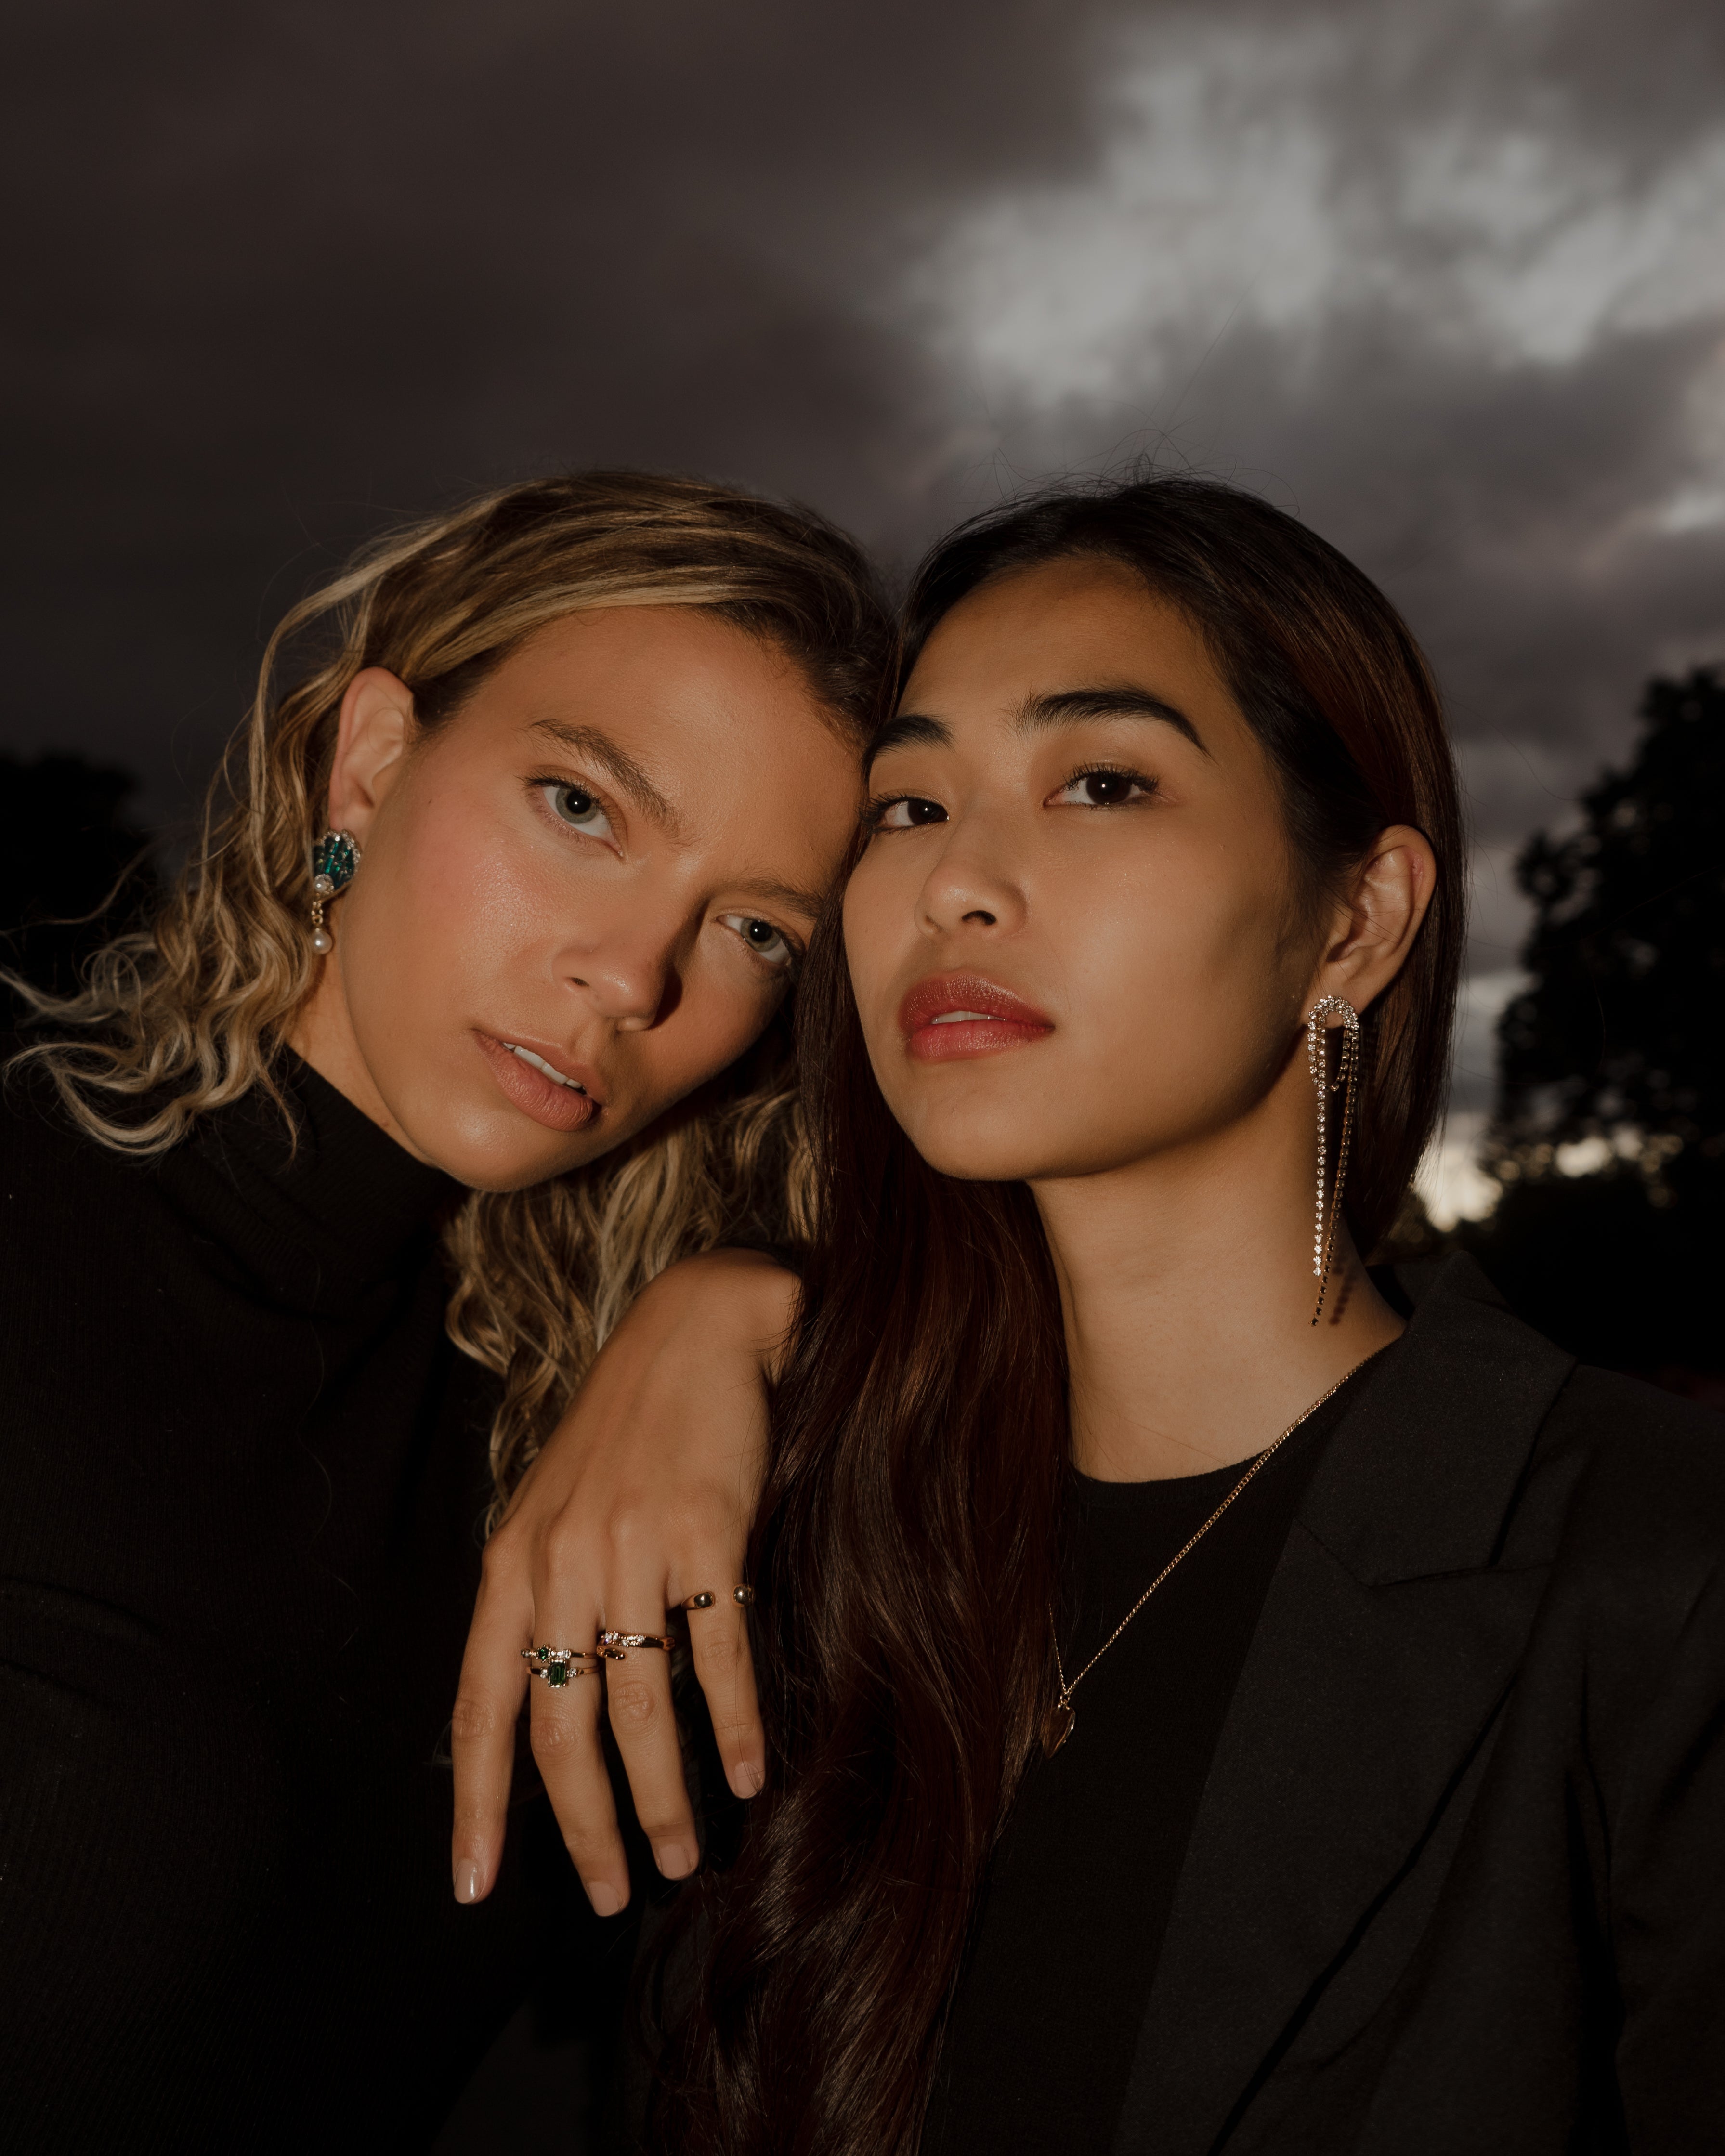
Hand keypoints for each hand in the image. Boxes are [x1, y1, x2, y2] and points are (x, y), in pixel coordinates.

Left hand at [450, 1248, 789, 1915]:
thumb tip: (542, 1708)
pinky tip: (749, 1774)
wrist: (698, 1328)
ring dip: (661, 1798)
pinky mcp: (705, 1528)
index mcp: (513, 1562)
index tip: (473, 1885)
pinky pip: (718, 1651)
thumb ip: (541, 1597)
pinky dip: (734, 1724)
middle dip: (583, 1826)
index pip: (481, 1706)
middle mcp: (561, 1561)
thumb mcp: (557, 1508)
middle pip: (559, 1726)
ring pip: (639, 1707)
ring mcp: (632, 1546)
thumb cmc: (628, 1429)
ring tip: (684, 1858)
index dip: (475, 1803)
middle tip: (611, 1894)